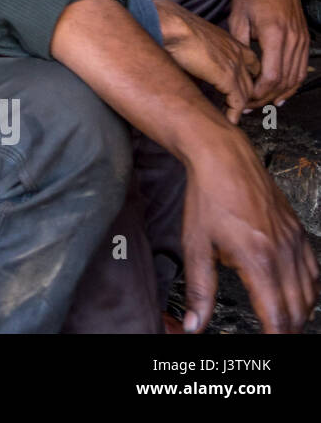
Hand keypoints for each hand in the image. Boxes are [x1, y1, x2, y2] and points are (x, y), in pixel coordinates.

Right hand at [154, 0, 259, 122]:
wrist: (171, 25)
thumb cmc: (174, 27)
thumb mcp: (194, 40)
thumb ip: (202, 56)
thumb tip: (193, 73)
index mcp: (231, 42)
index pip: (252, 64)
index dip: (248, 78)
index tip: (242, 90)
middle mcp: (238, 53)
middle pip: (253, 80)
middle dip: (249, 96)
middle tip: (240, 109)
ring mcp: (235, 65)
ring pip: (247, 93)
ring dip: (242, 107)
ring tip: (234, 118)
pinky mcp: (227, 78)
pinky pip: (238, 101)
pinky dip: (234, 113)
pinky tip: (230, 120)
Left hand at [179, 132, 318, 332]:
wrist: (223, 158)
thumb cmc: (207, 196)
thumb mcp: (195, 245)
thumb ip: (199, 289)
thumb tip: (195, 323)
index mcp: (258, 259)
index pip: (277, 315)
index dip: (275, 337)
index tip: (269, 346)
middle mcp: (283, 252)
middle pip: (298, 309)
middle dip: (288, 329)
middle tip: (275, 337)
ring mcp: (295, 241)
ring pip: (311, 292)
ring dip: (300, 313)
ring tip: (285, 324)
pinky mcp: (298, 232)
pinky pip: (314, 270)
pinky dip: (309, 290)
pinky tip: (297, 295)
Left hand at [228, 0, 309, 107]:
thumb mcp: (237, 17)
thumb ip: (239, 44)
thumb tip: (236, 68)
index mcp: (274, 33)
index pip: (272, 74)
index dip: (260, 92)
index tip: (246, 99)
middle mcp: (292, 38)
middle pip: (284, 79)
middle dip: (267, 97)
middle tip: (250, 106)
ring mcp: (301, 38)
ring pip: (296, 76)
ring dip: (280, 93)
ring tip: (263, 104)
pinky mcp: (304, 37)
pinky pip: (302, 67)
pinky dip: (293, 83)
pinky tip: (282, 93)